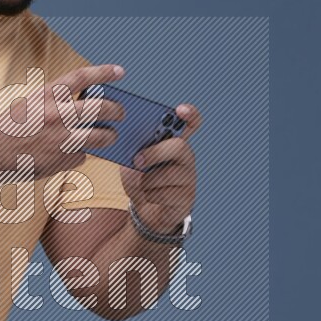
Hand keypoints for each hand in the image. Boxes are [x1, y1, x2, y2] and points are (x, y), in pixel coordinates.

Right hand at [0, 63, 125, 178]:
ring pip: (100, 136)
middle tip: (121, 113)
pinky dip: (80, 155)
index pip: (81, 77)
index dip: (104, 72)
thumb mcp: (30, 104)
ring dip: (110, 136)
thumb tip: (84, 105)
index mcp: (46, 96)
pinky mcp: (62, 159)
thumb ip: (55, 102)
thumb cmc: (10, 128)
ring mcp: (61, 138)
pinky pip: (82, 156)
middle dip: (117, 110)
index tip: (120, 72)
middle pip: (100, 108)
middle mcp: (56, 115)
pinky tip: (71, 154)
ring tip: (111, 136)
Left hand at [120, 103, 200, 234]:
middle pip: (178, 146)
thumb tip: (134, 150)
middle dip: (154, 153)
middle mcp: (186, 157)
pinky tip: (150, 197)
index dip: (189, 115)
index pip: (190, 123)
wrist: (144, 211)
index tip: (179, 110)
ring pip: (167, 174)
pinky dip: (149, 196)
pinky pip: (164, 194)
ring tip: (143, 185)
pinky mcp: (186, 198)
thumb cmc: (140, 180)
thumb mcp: (131, 162)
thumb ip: (134, 151)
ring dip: (146, 181)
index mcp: (173, 142)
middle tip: (137, 161)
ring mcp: (189, 178)